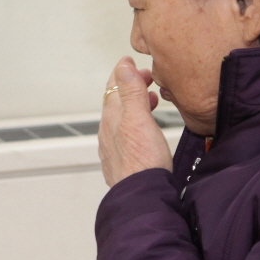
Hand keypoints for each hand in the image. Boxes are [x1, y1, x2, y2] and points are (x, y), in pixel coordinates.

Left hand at [99, 56, 172, 185]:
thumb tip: (123, 66)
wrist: (142, 196)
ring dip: (135, 105)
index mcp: (111, 118)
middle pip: (116, 102)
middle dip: (131, 87)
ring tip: (151, 101)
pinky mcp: (122, 161)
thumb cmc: (143, 161)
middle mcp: (108, 132)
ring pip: (121, 119)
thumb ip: (130, 92)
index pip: (113, 87)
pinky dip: (135, 123)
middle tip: (148, 80)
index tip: (133, 62)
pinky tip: (144, 131)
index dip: (124, 72)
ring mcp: (113, 148)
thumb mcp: (138, 118)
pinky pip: (125, 134)